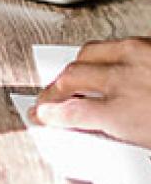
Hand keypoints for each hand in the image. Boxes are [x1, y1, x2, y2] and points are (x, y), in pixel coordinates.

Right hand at [30, 37, 150, 146]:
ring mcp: (137, 54)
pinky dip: (105, 55)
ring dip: (77, 66)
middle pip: (72, 76)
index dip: (50, 115)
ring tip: (75, 79)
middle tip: (50, 99)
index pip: (72, 113)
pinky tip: (108, 65)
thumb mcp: (146, 142)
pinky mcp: (148, 41)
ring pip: (88, 52)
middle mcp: (126, 77)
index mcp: (125, 112)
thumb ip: (114, 136)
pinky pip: (114, 43)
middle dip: (56, 89)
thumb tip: (94, 138)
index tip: (43, 116)